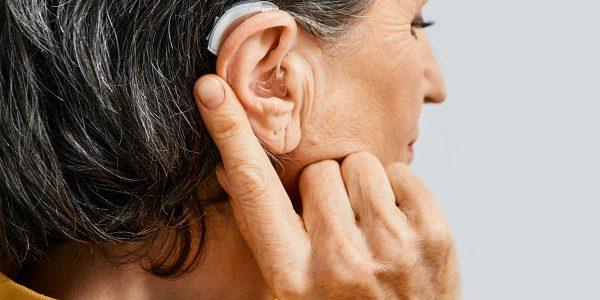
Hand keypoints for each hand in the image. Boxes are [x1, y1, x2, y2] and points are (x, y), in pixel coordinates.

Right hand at [194, 75, 460, 298]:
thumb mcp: (292, 286)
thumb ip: (267, 232)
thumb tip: (235, 165)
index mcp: (292, 275)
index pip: (253, 188)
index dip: (230, 134)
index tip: (212, 90)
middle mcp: (340, 261)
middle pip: (318, 170)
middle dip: (323, 189)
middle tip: (336, 226)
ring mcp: (392, 247)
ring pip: (359, 163)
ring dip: (358, 187)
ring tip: (366, 227)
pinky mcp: (433, 234)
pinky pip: (399, 171)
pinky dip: (394, 190)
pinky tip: (393, 226)